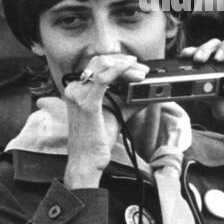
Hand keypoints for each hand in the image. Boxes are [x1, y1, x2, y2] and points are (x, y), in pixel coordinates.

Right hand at [61, 53, 148, 187]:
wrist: (87, 161)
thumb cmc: (96, 140)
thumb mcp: (115, 113)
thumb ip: (128, 99)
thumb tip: (149, 90)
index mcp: (76, 90)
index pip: (96, 65)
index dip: (117, 61)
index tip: (135, 65)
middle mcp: (74, 90)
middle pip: (99, 61)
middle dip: (123, 61)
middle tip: (141, 69)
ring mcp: (78, 96)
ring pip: (102, 66)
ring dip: (125, 67)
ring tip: (141, 73)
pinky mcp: (87, 105)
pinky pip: (103, 79)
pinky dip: (119, 71)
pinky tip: (132, 71)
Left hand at [180, 34, 223, 146]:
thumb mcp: (218, 107)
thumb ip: (207, 95)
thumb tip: (188, 87)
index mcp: (219, 70)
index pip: (205, 53)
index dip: (194, 50)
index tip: (185, 55)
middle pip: (219, 42)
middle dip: (207, 47)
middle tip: (200, 58)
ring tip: (220, 59)